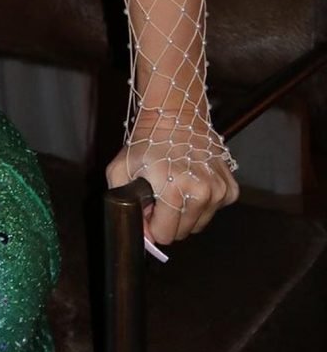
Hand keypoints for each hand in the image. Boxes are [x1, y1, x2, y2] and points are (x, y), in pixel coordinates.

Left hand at [105, 116, 239, 247]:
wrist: (175, 116)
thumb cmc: (146, 142)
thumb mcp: (120, 170)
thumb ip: (123, 203)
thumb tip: (143, 234)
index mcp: (175, 189)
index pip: (165, 235)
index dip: (152, 224)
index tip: (149, 208)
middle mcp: (202, 192)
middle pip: (183, 232)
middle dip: (168, 219)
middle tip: (160, 194)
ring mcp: (219, 191)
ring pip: (199, 224)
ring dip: (185, 212)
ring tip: (175, 186)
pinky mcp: (230, 188)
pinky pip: (213, 211)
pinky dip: (202, 202)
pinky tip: (191, 182)